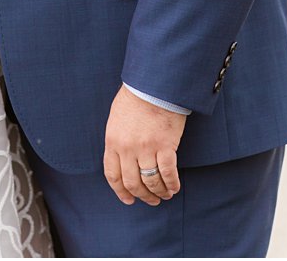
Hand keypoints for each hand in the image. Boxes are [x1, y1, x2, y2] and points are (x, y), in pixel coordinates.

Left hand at [103, 85, 184, 205]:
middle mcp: (127, 148)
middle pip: (132, 182)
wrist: (152, 86)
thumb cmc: (134, 100)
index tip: (128, 200)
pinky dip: (172, 184)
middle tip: (151, 201)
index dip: (120, 191)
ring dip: (159, 192)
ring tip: (165, 195)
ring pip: (151, 181)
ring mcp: (146, 148)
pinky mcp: (165, 146)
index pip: (112, 174)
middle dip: (142, 196)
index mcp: (112, 141)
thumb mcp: (116, 121)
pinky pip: (168, 173)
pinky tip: (174, 188)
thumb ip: (117, 141)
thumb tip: (122, 161)